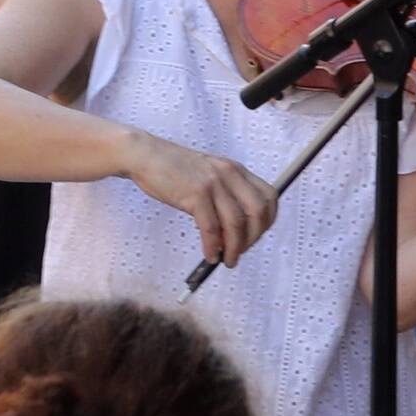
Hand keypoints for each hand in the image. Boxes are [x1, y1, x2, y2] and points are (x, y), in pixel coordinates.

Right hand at [130, 130, 277, 264]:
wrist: (146, 155)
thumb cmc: (175, 169)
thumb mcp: (209, 175)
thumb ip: (225, 195)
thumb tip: (234, 231)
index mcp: (236, 170)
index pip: (269, 196)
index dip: (268, 221)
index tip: (257, 236)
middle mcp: (230, 174)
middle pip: (258, 212)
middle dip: (253, 238)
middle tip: (241, 251)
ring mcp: (213, 184)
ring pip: (236, 223)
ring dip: (235, 248)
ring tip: (228, 260)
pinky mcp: (195, 194)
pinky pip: (211, 228)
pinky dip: (213, 246)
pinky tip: (210, 254)